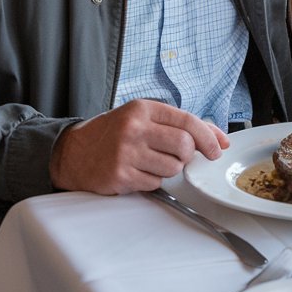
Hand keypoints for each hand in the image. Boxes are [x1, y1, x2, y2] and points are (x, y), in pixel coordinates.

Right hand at [49, 99, 228, 194]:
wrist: (73, 152)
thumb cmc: (112, 134)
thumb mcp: (142, 117)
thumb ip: (177, 124)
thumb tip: (217, 138)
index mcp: (142, 109)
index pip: (187, 121)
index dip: (208, 137)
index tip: (217, 148)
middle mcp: (134, 128)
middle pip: (184, 145)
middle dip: (187, 155)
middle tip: (178, 156)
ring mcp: (126, 153)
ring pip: (172, 167)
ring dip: (169, 169)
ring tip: (151, 162)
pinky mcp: (120, 176)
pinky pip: (155, 183)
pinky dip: (152, 180)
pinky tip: (137, 172)